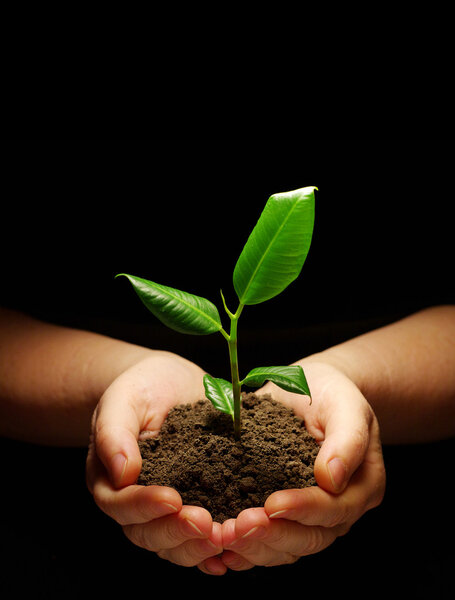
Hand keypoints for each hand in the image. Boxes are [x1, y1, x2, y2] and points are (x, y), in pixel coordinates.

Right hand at [86, 351, 225, 573]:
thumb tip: (123, 473)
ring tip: (225, 537)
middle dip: (177, 532)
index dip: (145, 506)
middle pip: (147, 534)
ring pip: (174, 544)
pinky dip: (214, 549)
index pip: (120, 504)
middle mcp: (135, 502)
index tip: (173, 498)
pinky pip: (199, 537)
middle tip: (207, 523)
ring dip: (198, 546)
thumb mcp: (124, 398)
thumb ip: (115, 432)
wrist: (172, 383)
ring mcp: (165, 509)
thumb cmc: (143, 386)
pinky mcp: (195, 505)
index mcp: (111, 478)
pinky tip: (233, 551)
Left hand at [220, 360, 385, 569]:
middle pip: (310, 538)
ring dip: (254, 548)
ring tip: (224, 537)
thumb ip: (347, 438)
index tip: (272, 504)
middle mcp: (339, 510)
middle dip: (273, 536)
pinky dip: (245, 550)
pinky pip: (267, 543)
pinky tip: (222, 551)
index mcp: (362, 486)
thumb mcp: (345, 404)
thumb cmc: (330, 394)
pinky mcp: (284, 516)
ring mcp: (311, 518)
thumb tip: (333, 479)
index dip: (304, 509)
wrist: (310, 390)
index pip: (335, 508)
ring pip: (286, 548)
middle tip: (239, 526)